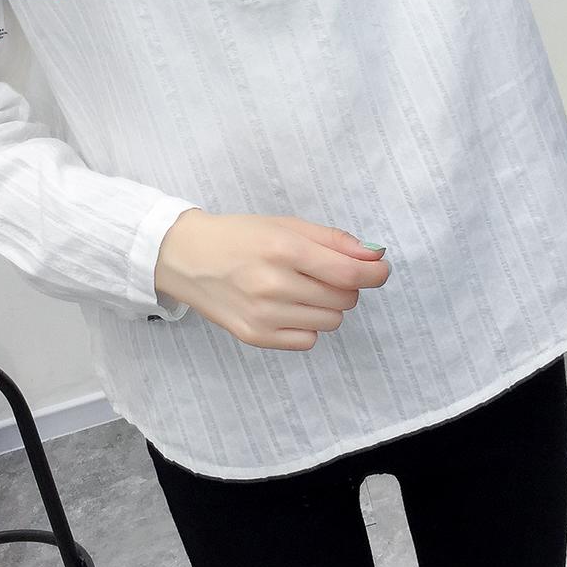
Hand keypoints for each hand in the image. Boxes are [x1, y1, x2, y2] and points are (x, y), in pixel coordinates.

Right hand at [154, 209, 391, 350]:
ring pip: (330, 322)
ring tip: (301, 290)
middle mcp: (273, 285)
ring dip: (326, 306)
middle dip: (345, 287)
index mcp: (283, 250)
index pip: (348, 274)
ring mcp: (263, 315)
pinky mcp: (255, 337)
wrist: (187, 258)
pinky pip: (308, 340)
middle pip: (344, 300)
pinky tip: (286, 308)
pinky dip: (306, 325)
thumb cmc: (239, 237)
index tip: (379, 271)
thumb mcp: (285, 225)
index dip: (374, 274)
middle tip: (323, 274)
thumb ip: (333, 241)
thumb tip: (374, 257)